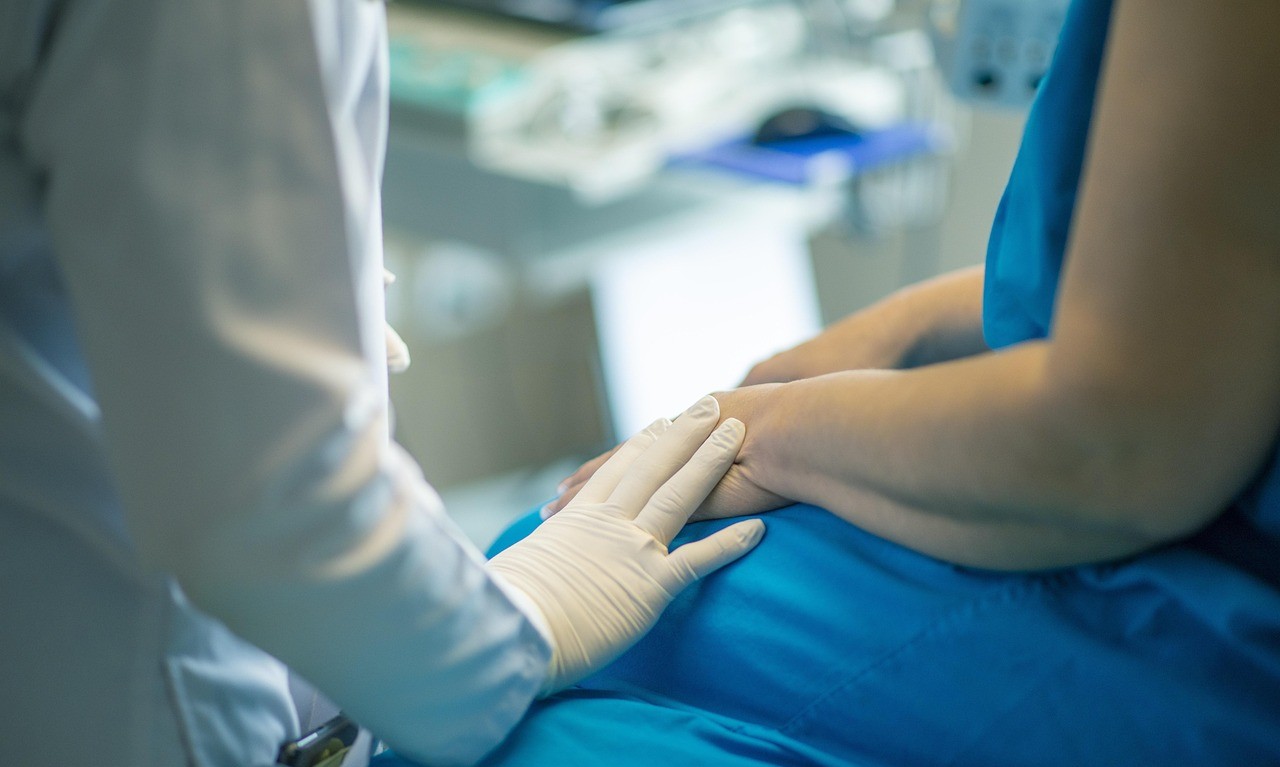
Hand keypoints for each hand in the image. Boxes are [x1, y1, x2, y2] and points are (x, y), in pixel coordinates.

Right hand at [488, 395, 765, 693]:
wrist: (513, 633)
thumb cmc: (507, 607)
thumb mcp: (524, 568)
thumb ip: (543, 556)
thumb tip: (534, 560)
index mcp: (577, 519)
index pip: (616, 471)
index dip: (642, 445)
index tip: (661, 423)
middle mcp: (607, 524)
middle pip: (652, 467)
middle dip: (684, 434)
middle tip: (709, 406)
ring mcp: (630, 550)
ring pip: (677, 495)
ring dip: (709, 461)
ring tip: (734, 433)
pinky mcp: (649, 586)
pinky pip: (697, 559)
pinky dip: (730, 543)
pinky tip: (758, 529)